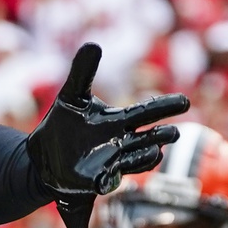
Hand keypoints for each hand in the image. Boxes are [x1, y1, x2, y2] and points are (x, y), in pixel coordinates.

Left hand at [27, 43, 188, 227]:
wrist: (42, 157)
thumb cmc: (62, 125)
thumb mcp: (71, 96)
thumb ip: (82, 72)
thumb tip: (93, 44)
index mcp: (118, 122)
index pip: (146, 112)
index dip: (165, 107)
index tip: (185, 101)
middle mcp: (121, 144)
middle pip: (148, 140)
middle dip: (160, 137)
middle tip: (174, 133)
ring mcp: (111, 164)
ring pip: (135, 163)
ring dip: (145, 159)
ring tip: (156, 152)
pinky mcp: (96, 182)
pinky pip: (108, 183)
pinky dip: (110, 182)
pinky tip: (109, 180)